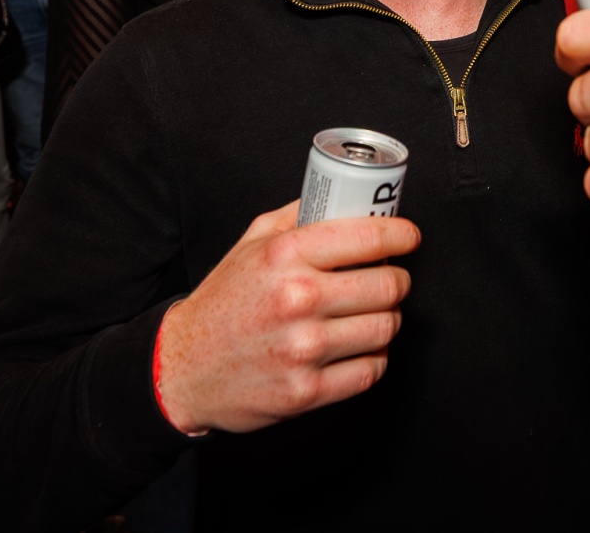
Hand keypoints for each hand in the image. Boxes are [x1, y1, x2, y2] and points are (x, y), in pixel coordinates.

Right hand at [155, 202, 419, 433]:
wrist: (181, 369)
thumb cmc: (222, 302)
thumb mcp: (251, 243)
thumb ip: (299, 216)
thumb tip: (349, 198)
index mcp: (285, 255)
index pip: (369, 237)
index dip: (402, 235)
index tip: (408, 238)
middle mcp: (297, 299)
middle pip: (389, 285)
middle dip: (396, 279)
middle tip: (387, 279)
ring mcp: (303, 349)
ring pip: (386, 328)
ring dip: (387, 319)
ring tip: (370, 314)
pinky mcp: (306, 391)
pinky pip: (371, 371)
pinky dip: (373, 358)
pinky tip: (356, 348)